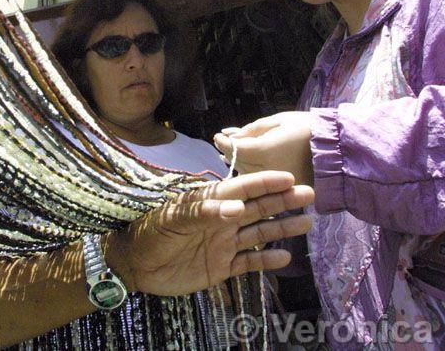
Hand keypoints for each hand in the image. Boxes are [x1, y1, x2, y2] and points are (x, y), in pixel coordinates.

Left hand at [105, 171, 312, 295]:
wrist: (135, 266)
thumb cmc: (150, 234)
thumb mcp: (173, 219)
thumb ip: (205, 213)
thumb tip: (238, 208)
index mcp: (210, 202)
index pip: (242, 188)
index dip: (265, 182)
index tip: (289, 177)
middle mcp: (222, 220)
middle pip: (258, 208)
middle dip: (283, 200)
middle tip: (309, 194)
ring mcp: (224, 243)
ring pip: (259, 233)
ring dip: (282, 227)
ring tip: (307, 222)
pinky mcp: (222, 267)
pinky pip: (249, 262)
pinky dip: (267, 260)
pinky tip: (285, 256)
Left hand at [213, 111, 314, 184]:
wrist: (339, 150)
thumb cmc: (309, 129)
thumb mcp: (279, 121)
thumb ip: (252, 129)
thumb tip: (230, 135)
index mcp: (264, 151)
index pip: (234, 148)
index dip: (223, 142)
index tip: (219, 135)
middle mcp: (266, 171)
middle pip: (237, 163)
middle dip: (231, 151)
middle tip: (228, 142)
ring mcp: (274, 185)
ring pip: (247, 175)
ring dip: (240, 163)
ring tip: (243, 152)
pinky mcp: (283, 193)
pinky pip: (261, 184)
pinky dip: (254, 173)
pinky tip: (254, 165)